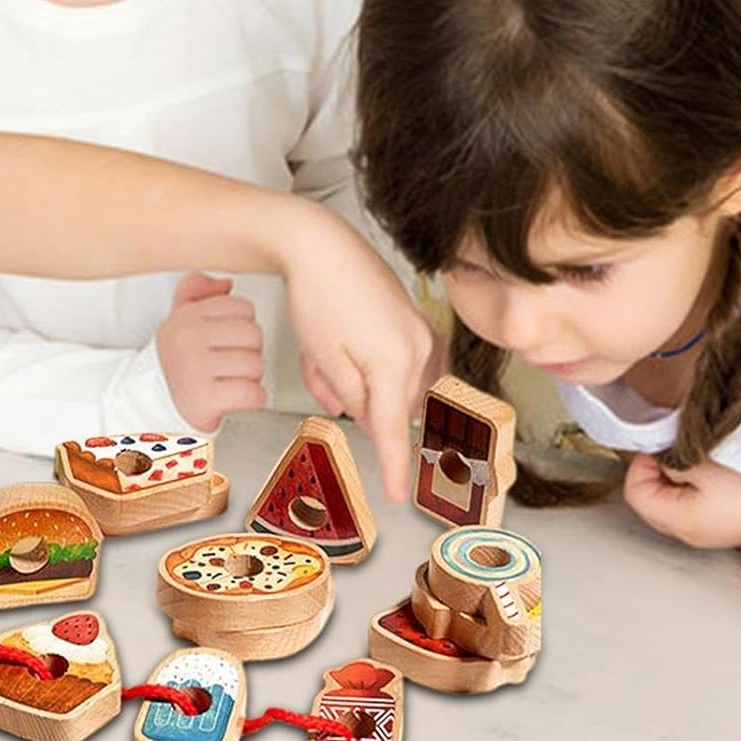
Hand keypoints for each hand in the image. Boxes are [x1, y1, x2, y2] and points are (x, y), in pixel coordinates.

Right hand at [155, 273, 266, 432]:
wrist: (154, 407)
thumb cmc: (177, 364)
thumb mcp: (180, 320)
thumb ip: (198, 292)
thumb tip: (225, 283)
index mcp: (185, 316)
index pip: (242, 308)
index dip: (242, 327)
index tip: (226, 340)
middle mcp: (186, 338)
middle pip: (253, 334)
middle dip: (249, 352)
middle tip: (229, 363)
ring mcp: (194, 368)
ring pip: (255, 364)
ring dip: (250, 378)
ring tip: (229, 380)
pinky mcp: (204, 399)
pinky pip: (253, 393)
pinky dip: (253, 399)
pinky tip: (235, 397)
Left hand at [281, 217, 439, 502]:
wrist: (321, 244)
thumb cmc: (318, 297)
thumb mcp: (324, 359)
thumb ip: (351, 397)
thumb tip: (368, 416)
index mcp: (397, 363)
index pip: (393, 429)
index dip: (394, 467)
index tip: (400, 497)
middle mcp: (420, 349)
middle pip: (391, 405)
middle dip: (353, 398)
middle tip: (321, 369)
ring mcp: (422, 332)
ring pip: (393, 384)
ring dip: (357, 380)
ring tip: (325, 352)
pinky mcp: (415, 320)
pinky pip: (397, 361)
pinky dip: (367, 364)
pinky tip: (343, 343)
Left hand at [621, 453, 740, 549]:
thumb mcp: (704, 463)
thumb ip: (668, 458)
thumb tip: (652, 453)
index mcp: (680, 522)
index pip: (634, 493)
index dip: (641, 464)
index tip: (659, 447)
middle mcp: (688, 534)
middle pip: (647, 499)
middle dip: (654, 471)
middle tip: (674, 452)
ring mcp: (704, 532)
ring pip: (666, 501)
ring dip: (673, 477)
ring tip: (695, 462)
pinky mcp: (719, 525)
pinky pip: (687, 504)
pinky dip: (689, 485)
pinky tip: (708, 473)